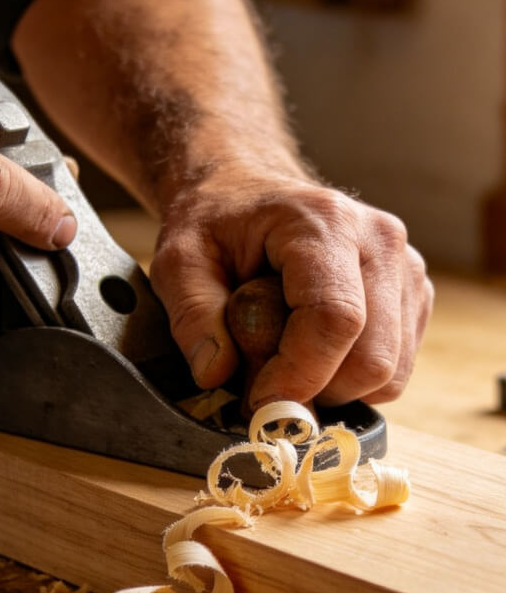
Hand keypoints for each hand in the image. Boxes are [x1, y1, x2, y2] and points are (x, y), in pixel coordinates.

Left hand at [149, 168, 432, 407]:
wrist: (248, 191)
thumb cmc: (214, 224)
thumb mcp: (179, 261)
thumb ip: (192, 316)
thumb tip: (215, 375)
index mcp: (325, 223)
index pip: (335, 319)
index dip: (299, 376)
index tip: (258, 402)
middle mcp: (380, 241)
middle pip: (372, 358)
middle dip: (315, 391)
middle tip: (264, 385)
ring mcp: (405, 268)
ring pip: (389, 372)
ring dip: (333, 389)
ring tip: (286, 358)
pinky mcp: (413, 295)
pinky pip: (395, 369)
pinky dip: (350, 379)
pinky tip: (313, 350)